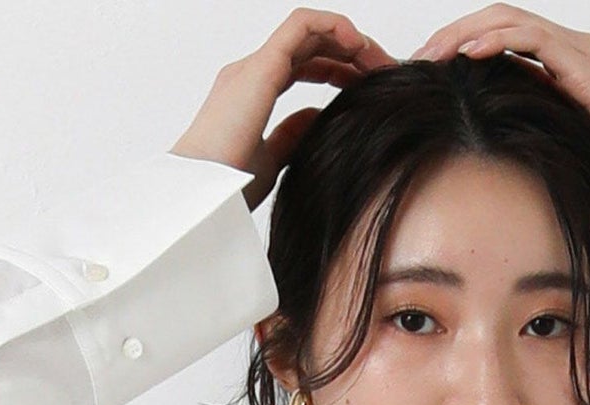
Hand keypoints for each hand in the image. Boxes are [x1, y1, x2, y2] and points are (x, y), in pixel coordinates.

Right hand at [170, 9, 397, 211]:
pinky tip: (357, 43)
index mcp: (254, 92)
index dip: (341, 70)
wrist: (204, 195)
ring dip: (348, 38)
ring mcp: (255, 66)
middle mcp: (253, 73)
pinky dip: (332, 26)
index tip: (370, 88)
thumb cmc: (228, 187)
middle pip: (312, 46)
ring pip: (309, 30)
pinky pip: (301, 25)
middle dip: (352, 53)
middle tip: (385, 72)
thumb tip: (317, 119)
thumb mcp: (272, 160)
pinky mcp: (262, 66)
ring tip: (376, 59)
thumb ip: (292, 135)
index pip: (305, 64)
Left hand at [410, 5, 589, 210]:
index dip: (461, 47)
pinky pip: (535, 41)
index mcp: (567, 64)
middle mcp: (573, 49)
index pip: (504, 38)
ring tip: (429, 56)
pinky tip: (467, 57)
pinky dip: (496, 42)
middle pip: (500, 20)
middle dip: (452, 35)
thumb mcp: (568, 143)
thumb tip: (491, 147)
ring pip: (511, 21)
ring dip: (464, 34)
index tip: (426, 74)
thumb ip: (538, 131)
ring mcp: (582, 53)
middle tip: (414, 61)